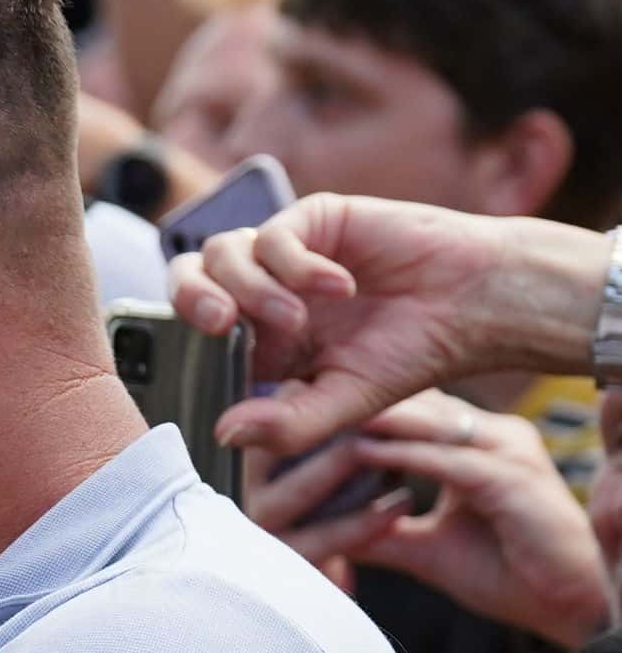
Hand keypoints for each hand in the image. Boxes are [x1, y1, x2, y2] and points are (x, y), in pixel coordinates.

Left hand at [173, 196, 608, 451]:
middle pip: (186, 279)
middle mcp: (261, 292)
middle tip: (220, 323)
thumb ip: (285, 425)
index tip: (203, 363)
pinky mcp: (316, 219)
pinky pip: (275, 233)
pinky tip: (339, 287)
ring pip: (222, 252)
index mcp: (256, 340)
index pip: (188, 330)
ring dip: (251, 288)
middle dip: (189, 300)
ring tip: (298, 318)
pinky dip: (297, 264)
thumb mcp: (342, 406)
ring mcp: (285, 253)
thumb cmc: (409, 356)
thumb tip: (223, 432)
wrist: (472, 308)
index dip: (180, 341)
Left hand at [250, 398, 611, 645]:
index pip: (411, 416)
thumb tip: (321, 530)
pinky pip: (444, 459)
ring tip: (314, 418)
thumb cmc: (510, 575)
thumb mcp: (426, 548)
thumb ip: (380, 531)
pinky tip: (357, 452)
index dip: (355, 415)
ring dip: (368, 422)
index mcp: (480, 446)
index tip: (296, 417)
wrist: (570, 607)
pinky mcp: (511, 479)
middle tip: (291, 401)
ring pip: (426, 425)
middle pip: (415, 408)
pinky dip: (399, 456)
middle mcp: (495, 437)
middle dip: (354, 408)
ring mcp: (507, 452)